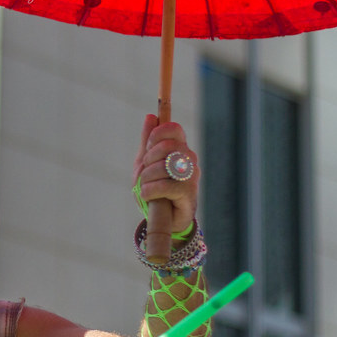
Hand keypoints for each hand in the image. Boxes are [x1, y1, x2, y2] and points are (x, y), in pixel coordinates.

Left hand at [132, 114, 198, 234]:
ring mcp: (191, 176)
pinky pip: (164, 186)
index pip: (172, 128)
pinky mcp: (188, 193)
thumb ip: (148, 141)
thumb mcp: (146, 163)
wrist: (164, 219)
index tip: (148, 150)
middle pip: (166, 146)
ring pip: (162, 167)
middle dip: (148, 160)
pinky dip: (150, 192)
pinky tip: (150, 197)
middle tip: (146, 173)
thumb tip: (150, 117)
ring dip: (146, 180)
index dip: (156, 136)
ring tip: (147, 189)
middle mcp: (189, 159)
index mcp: (180, 148)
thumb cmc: (155, 190)